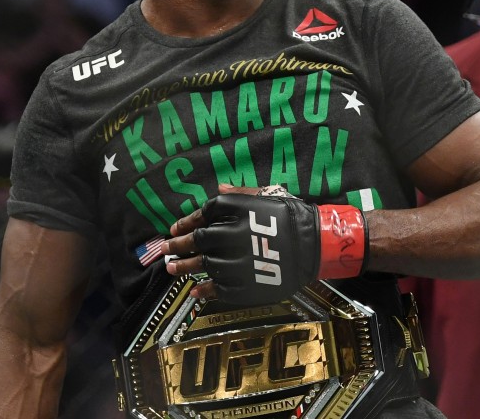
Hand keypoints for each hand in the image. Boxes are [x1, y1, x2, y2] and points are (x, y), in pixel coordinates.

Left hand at [161, 184, 367, 305]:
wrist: (314, 244)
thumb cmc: (289, 215)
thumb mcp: (265, 194)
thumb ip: (239, 193)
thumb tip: (217, 188)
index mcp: (234, 210)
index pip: (202, 214)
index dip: (185, 222)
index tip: (173, 229)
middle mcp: (231, 234)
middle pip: (198, 240)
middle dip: (178, 245)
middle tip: (165, 249)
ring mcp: (236, 261)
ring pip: (204, 266)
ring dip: (185, 268)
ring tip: (172, 269)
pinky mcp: (245, 284)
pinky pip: (220, 288)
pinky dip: (206, 291)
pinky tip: (196, 291)